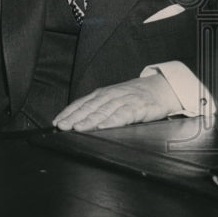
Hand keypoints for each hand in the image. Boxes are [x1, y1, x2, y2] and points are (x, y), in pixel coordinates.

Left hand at [53, 73, 180, 131]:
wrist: (160, 88)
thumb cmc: (134, 96)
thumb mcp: (113, 99)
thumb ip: (98, 109)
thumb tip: (78, 121)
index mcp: (102, 94)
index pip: (81, 103)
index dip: (68, 113)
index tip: (56, 122)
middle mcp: (110, 96)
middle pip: (89, 108)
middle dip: (74, 117)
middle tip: (62, 126)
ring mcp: (123, 101)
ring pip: (103, 111)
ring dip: (89, 120)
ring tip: (77, 128)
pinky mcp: (138, 107)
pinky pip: (123, 115)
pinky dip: (112, 121)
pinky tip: (103, 127)